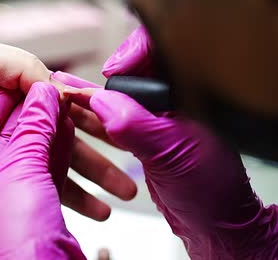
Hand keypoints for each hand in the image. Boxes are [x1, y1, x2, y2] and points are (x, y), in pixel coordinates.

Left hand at [0, 35, 133, 220]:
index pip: (66, 98)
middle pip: (72, 134)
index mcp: (19, 83)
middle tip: (131, 160)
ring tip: (120, 191)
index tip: (120, 120)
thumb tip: (58, 87)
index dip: (93, 109)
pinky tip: (87, 205)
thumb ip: (22, 69)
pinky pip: (37, 183)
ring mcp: (10, 145)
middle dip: (104, 148)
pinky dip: (64, 195)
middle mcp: (20, 116)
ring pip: (61, 162)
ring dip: (93, 177)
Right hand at [53, 27, 277, 258]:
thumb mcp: (174, 155)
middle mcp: (178, 100)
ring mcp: (162, 118)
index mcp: (193, 93)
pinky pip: (119, 119)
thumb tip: (103, 101)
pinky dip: (96, 115)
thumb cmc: (214, 193)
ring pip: (123, 97)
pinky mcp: (149, 135)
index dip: (133, 55)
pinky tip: (76, 108)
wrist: (215, 226)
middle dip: (104, 75)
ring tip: (62, 89)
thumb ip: (138, 126)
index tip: (112, 72)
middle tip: (73, 83)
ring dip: (92, 95)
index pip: (163, 52)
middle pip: (135, 72)